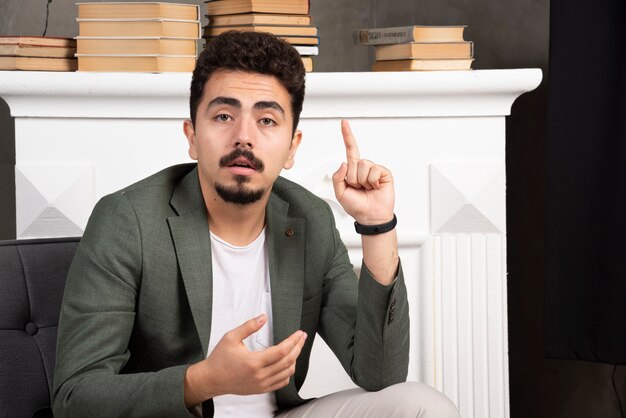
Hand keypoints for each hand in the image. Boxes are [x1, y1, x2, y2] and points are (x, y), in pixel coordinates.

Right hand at [184, 314, 306, 405]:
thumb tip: (263, 318)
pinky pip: (281, 383)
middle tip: (302, 337)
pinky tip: (287, 363)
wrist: (211, 379)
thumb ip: (249, 326)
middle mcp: (259, 375)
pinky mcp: (261, 389)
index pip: (281, 351)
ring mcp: (261, 384)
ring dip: (294, 359)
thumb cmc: (219, 359)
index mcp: (253, 362)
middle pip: (288, 362)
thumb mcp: (231, 337)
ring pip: (287, 373)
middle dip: (298, 347)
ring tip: (295, 348)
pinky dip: (288, 372)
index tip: (299, 333)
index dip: (293, 341)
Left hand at [332, 120, 394, 224]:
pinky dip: (372, 181)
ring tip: (367, 188)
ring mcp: (374, 170)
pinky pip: (374, 170)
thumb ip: (337, 177)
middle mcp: (364, 168)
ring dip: (362, 180)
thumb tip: (344, 163)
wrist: (371, 216)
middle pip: (354, 162)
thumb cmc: (356, 206)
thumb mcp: (340, 193)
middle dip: (353, 178)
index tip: (344, 122)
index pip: (350, 150)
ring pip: (363, 166)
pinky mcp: (384, 173)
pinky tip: (375, 187)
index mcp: (352, 170)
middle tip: (359, 189)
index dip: (347, 136)